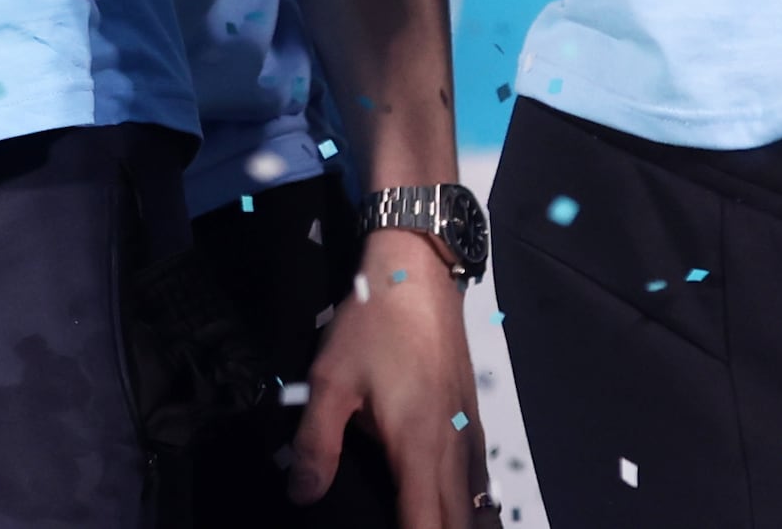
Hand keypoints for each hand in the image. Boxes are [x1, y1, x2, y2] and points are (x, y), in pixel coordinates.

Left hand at [286, 228, 481, 520]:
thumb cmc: (373, 327)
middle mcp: (455, 453)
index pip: (427, 524)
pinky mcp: (473, 427)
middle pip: (461, 524)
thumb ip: (316, 443)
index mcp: (420, 449)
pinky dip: (469, 511)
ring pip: (477, 509)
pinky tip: (451, 514)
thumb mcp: (331, 382)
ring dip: (458, 526)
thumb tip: (302, 495)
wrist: (418, 278)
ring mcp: (470, 440)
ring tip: (427, 524)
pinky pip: (479, 486)